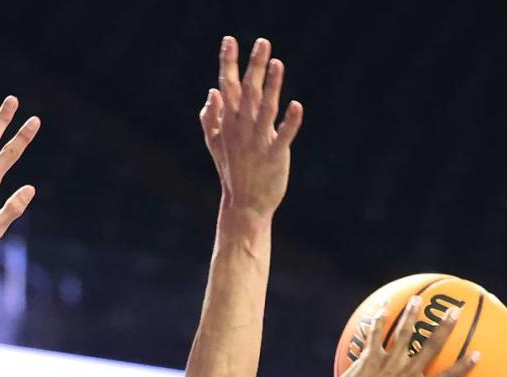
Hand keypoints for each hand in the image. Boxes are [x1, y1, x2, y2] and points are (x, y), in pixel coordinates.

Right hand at [200, 35, 302, 215]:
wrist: (244, 206)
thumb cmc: (232, 173)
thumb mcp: (215, 145)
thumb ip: (210, 118)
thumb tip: (212, 91)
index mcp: (229, 124)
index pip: (226, 88)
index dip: (227, 63)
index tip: (229, 40)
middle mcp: (242, 130)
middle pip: (248, 93)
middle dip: (254, 67)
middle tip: (263, 42)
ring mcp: (258, 143)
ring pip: (265, 110)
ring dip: (272, 87)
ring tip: (278, 64)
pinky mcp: (275, 156)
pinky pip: (283, 136)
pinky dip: (290, 122)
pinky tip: (296, 105)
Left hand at [324, 297, 478, 376]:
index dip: (463, 367)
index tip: (477, 354)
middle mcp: (406, 375)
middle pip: (431, 346)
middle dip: (444, 327)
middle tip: (455, 311)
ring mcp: (388, 364)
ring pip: (404, 333)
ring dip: (412, 314)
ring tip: (418, 299)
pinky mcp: (369, 358)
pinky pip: (375, 335)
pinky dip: (378, 320)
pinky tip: (381, 308)